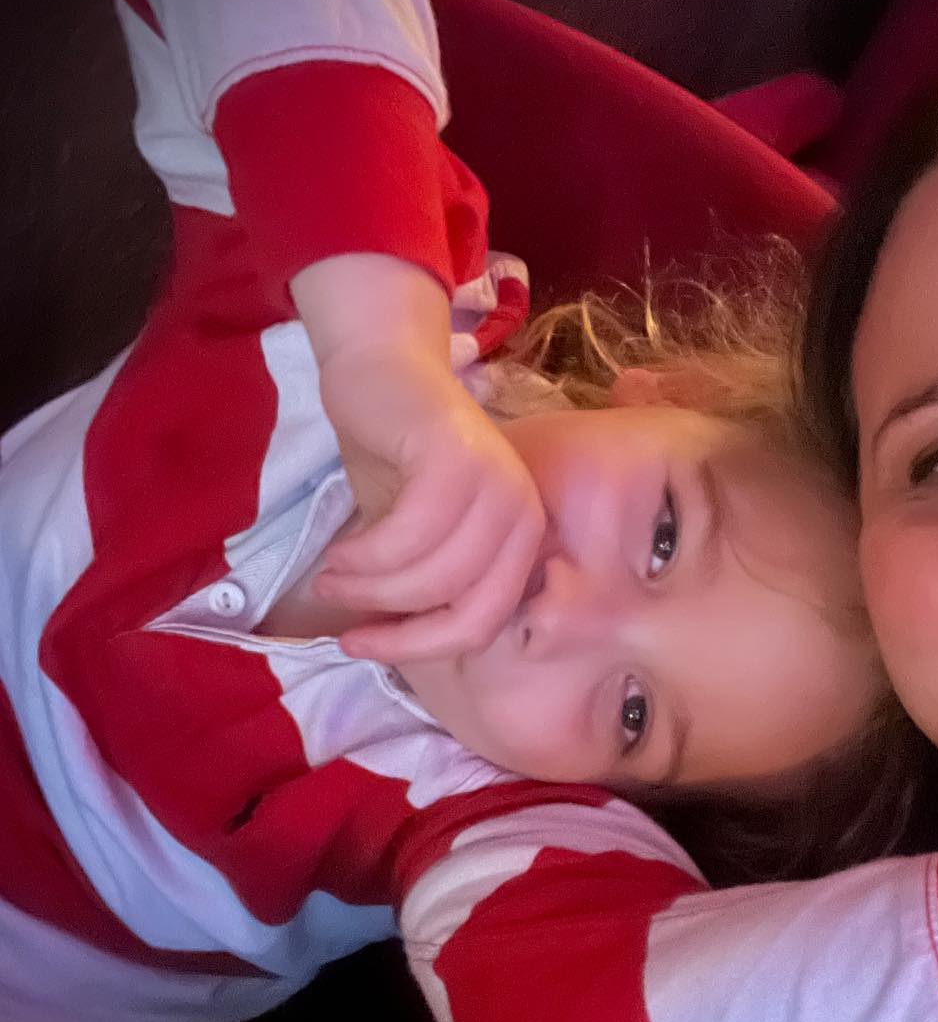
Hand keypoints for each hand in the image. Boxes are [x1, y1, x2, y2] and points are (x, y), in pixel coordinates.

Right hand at [310, 339, 544, 662]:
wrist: (382, 366)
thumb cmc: (399, 456)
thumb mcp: (413, 538)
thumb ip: (420, 591)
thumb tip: (394, 655)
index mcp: (521, 542)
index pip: (481, 625)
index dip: (418, 648)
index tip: (360, 646)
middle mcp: (523, 515)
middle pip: (466, 614)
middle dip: (395, 629)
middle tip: (338, 615)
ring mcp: (499, 485)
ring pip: (436, 579)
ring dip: (370, 588)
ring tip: (331, 575)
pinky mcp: (461, 458)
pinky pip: (412, 536)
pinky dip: (367, 554)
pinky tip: (339, 547)